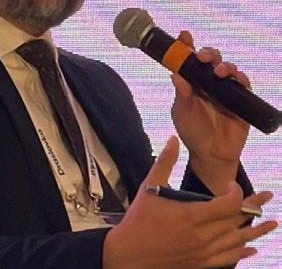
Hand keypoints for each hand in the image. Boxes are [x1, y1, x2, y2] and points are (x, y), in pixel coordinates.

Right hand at [103, 136, 276, 268]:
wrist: (128, 255)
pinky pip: (228, 259)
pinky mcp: (200, 264)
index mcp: (191, 215)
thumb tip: (173, 140)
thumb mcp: (149, 187)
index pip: (228, 204)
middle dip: (254, 207)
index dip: (236, 192)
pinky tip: (251, 249)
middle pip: (237, 221)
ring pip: (237, 241)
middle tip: (268, 197)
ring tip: (271, 223)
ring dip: (256, 231)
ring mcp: (203, 253)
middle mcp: (202, 236)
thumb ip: (165, 162)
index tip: (233, 185)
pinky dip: (242, 253)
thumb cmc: (138, 219)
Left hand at [171, 31, 249, 192]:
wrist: (211, 155)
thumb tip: (175, 75)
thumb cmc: (193, 132)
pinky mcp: (240, 100)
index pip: (189, 60)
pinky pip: (243, 85)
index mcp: (191, 82)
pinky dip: (241, 78)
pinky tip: (236, 79)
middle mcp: (208, 82)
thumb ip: (181, 95)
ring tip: (218, 72)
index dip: (186, 46)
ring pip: (227, 69)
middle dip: (207, 53)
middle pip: (210, 59)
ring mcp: (224, 90)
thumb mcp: (182, 113)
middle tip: (202, 56)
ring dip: (224, 66)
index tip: (184, 35)